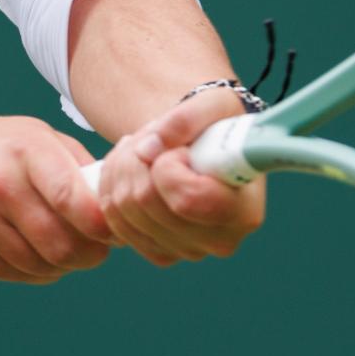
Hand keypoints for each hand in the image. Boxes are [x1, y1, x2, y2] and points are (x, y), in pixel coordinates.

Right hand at [0, 115, 115, 284]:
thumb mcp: (38, 136)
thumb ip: (78, 166)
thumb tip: (118, 203)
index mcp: (26, 150)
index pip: (70, 199)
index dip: (99, 226)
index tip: (113, 235)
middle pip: (59, 244)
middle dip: (89, 256)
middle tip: (96, 252)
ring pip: (37, 266)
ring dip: (62, 267)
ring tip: (66, 252)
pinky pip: (10, 274)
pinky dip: (32, 272)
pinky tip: (36, 255)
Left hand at [94, 88, 264, 266]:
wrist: (206, 146)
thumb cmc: (217, 124)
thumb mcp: (215, 103)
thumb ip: (188, 117)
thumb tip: (150, 148)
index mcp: (244, 211)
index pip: (187, 200)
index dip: (167, 166)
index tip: (179, 148)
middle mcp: (219, 242)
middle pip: (146, 202)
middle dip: (138, 157)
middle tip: (154, 138)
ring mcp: (186, 251)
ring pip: (122, 209)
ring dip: (121, 166)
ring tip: (143, 147)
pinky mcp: (158, 252)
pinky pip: (112, 220)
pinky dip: (111, 185)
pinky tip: (131, 166)